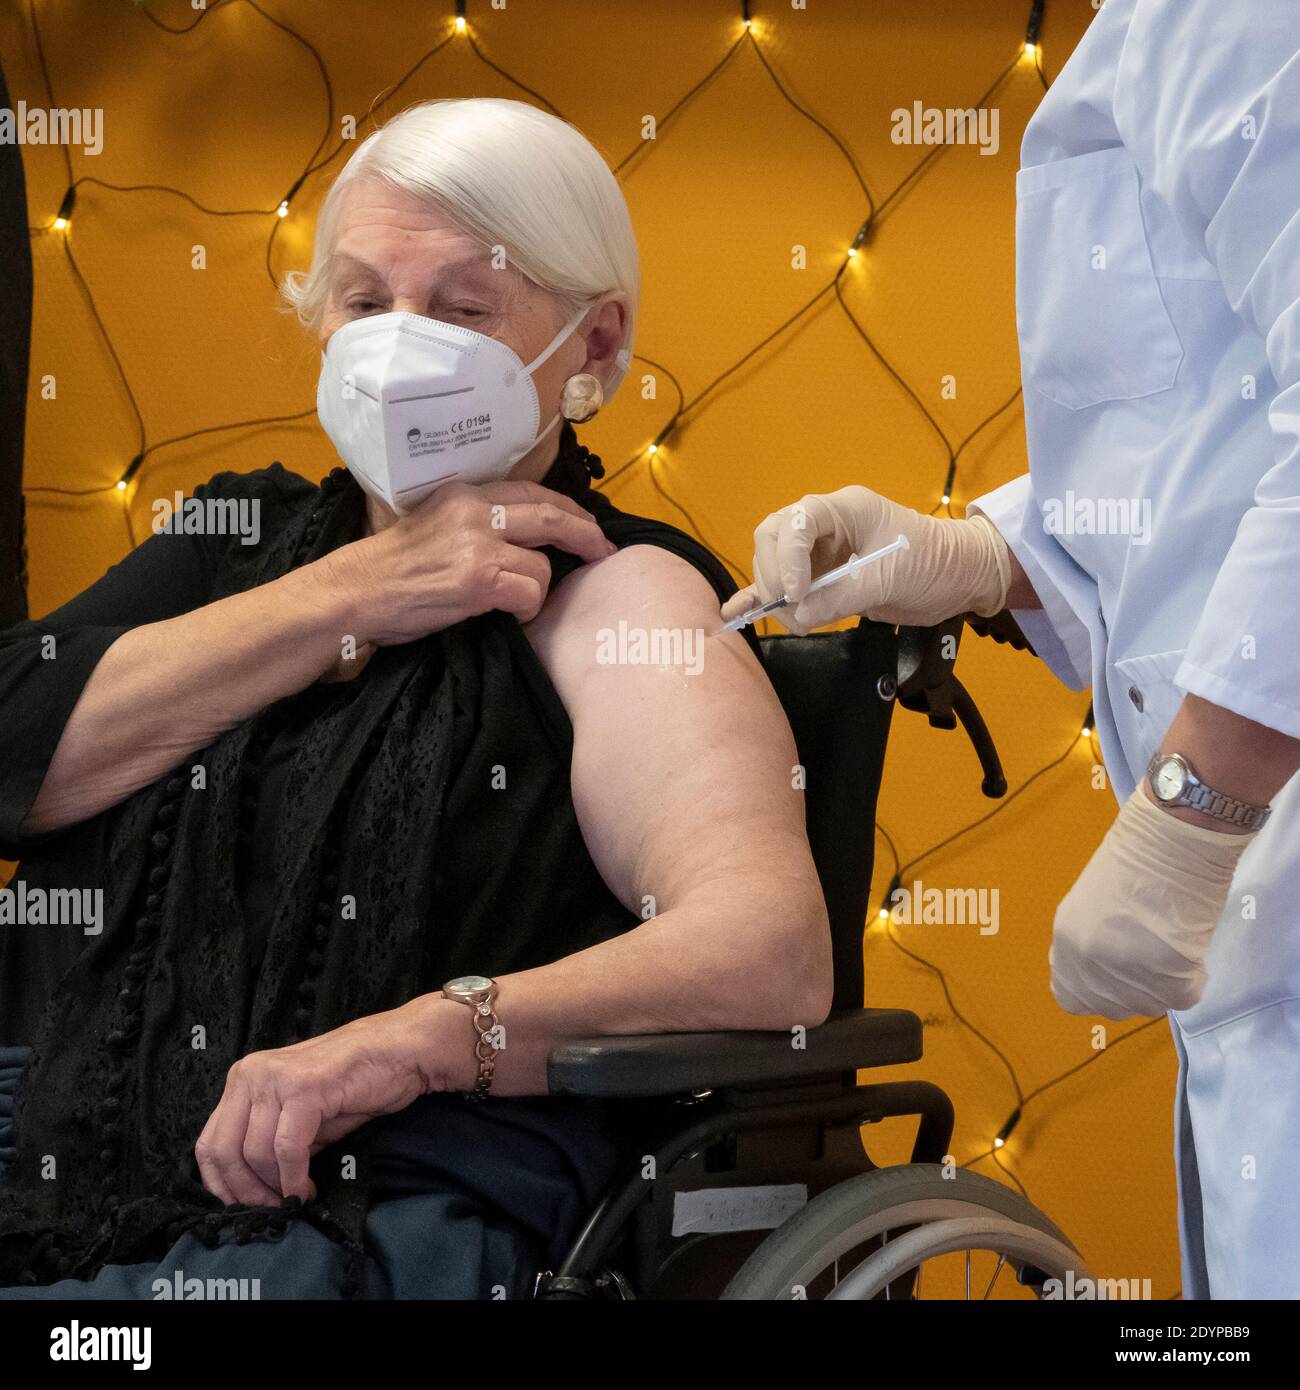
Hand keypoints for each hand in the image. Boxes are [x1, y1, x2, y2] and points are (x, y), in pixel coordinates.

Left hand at [194, 997, 465, 1205]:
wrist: (401, 1052)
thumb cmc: (355, 1083)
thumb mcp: (300, 1115)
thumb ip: (270, 1140)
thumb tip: (252, 1189)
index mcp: (244, 1078)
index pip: (210, 1142)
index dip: (223, 1185)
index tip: (245, 1208)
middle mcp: (251, 1073)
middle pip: (224, 1151)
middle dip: (246, 1192)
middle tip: (273, 1210)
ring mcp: (275, 1078)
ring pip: (255, 1153)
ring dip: (275, 1187)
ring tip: (298, 1196)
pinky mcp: (304, 1087)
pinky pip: (286, 1148)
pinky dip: (294, 1178)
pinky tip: (307, 1188)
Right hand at [317, 480, 616, 646]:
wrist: (355, 593)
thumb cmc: (392, 570)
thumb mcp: (436, 527)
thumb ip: (476, 523)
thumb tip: (525, 536)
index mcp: (465, 493)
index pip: (533, 492)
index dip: (568, 510)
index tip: (586, 526)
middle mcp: (474, 511)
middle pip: (552, 516)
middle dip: (585, 535)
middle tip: (602, 553)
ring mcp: (476, 545)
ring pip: (542, 565)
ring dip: (539, 590)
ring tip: (519, 603)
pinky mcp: (476, 579)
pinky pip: (529, 593)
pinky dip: (528, 609)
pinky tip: (510, 615)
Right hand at [719, 486, 1009, 633]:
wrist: (960, 578)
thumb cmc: (935, 563)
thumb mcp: (892, 577)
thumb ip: (843, 594)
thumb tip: (799, 613)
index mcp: (845, 510)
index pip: (796, 522)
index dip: (787, 557)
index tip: (798, 593)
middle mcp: (826, 526)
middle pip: (773, 539)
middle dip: (776, 575)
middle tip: (792, 608)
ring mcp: (821, 552)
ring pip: (775, 564)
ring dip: (776, 594)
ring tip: (798, 621)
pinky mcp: (822, 579)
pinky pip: (784, 585)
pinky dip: (762, 597)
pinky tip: (735, 613)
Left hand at [1049, 784, 1253, 1018]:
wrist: (1172, 841)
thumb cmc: (1135, 860)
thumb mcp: (1090, 905)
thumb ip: (1088, 942)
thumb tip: (1101, 971)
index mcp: (1066, 942)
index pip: (1071, 998)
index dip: (1094, 990)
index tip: (1114, 975)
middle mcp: (1090, 965)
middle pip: (1113, 1005)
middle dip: (1133, 986)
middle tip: (1150, 953)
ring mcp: (1129, 975)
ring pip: (1151, 1004)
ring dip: (1163, 982)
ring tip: (1169, 940)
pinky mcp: (1170, 979)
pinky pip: (1184, 995)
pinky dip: (1192, 976)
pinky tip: (1188, 943)